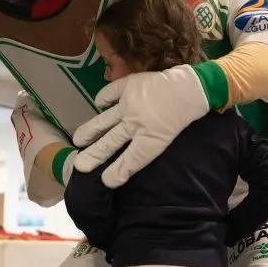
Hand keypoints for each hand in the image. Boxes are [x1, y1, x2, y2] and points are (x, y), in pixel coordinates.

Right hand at [73, 65, 210, 187]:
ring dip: (90, 132)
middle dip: (94, 156)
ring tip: (77, 140)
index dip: (118, 172)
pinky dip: (103, 100)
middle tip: (79, 166)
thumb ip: (143, 149)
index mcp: (152, 139)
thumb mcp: (165, 139)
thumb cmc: (179, 118)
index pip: (131, 160)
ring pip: (104, 121)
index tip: (105, 180)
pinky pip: (109, 94)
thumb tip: (121, 163)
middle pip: (111, 143)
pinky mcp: (129, 86)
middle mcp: (137, 123)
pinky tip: (99, 105)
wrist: (190, 89)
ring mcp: (130, 104)